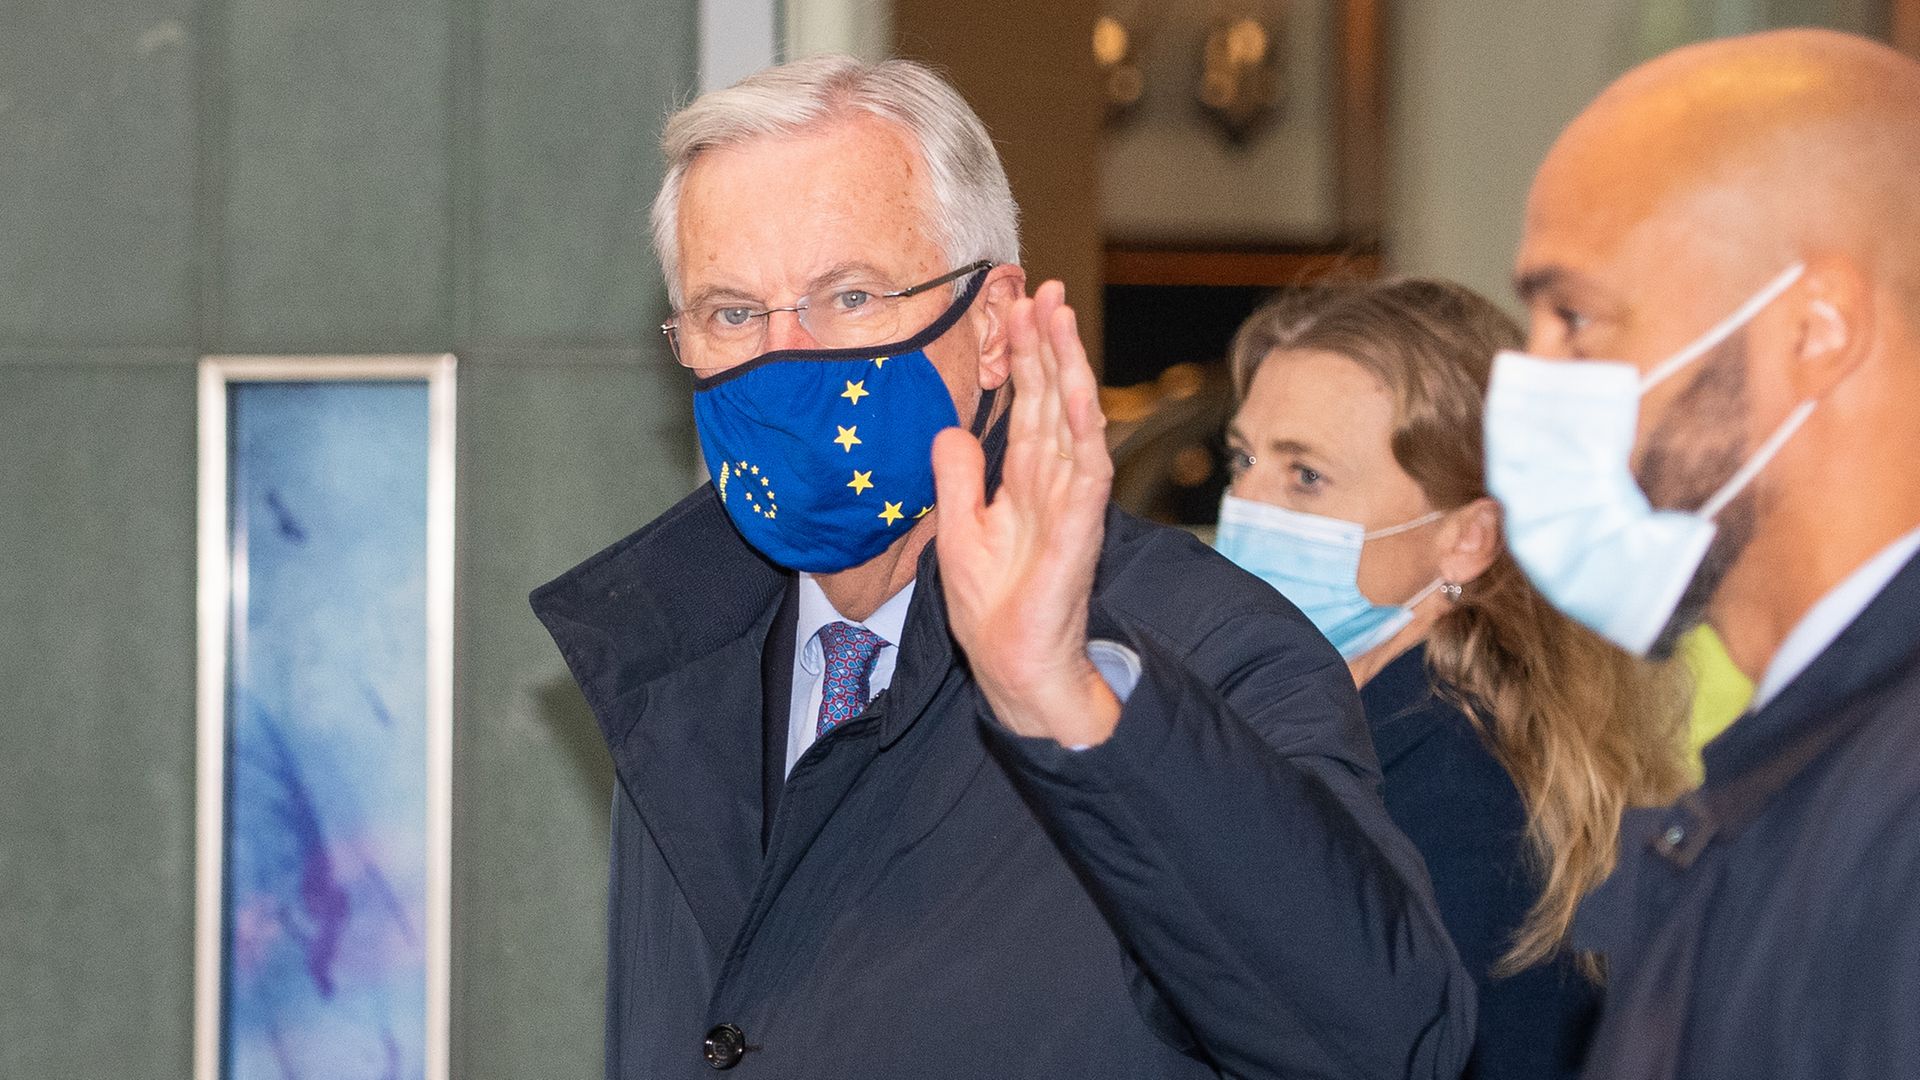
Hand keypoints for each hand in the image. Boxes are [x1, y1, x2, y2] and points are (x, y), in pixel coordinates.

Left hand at [932, 281, 1120, 745]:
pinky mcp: (1080, 529)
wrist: (1013, 665)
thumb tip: (951, 430)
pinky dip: (1083, 430)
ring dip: (1068, 368)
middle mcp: (1053, 483)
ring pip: (1074, 421)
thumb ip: (958, 478)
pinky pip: (1087, 471)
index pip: (1029, 405)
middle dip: (1050, 344)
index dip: (1026, 357)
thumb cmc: (992, 608)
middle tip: (1045, 290)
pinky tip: (1077, 393)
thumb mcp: (959, 528)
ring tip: (1060, 318)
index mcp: (1025, 482)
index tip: (1018, 306)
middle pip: (1053, 399)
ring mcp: (1071, 503)